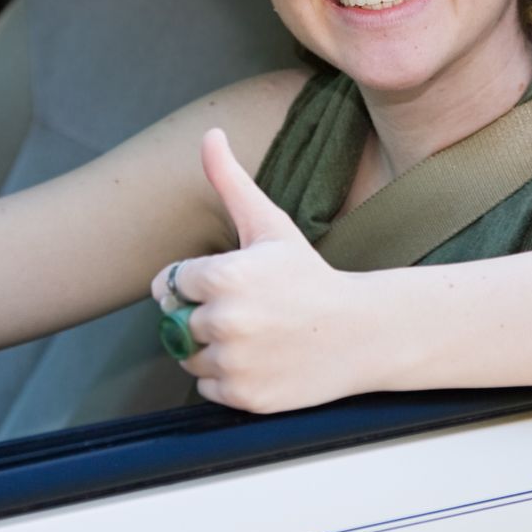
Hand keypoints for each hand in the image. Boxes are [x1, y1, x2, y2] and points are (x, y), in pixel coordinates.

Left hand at [149, 129, 364, 413]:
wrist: (361, 332)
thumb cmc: (310, 275)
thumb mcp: (269, 224)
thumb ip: (230, 180)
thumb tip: (210, 133)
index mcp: (224, 276)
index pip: (170, 284)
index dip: (194, 282)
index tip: (227, 283)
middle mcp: (225, 322)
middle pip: (177, 322)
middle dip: (204, 315)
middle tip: (247, 310)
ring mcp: (235, 363)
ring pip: (189, 358)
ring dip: (211, 348)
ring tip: (253, 334)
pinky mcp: (245, 397)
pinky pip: (208, 388)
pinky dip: (227, 378)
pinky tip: (260, 359)